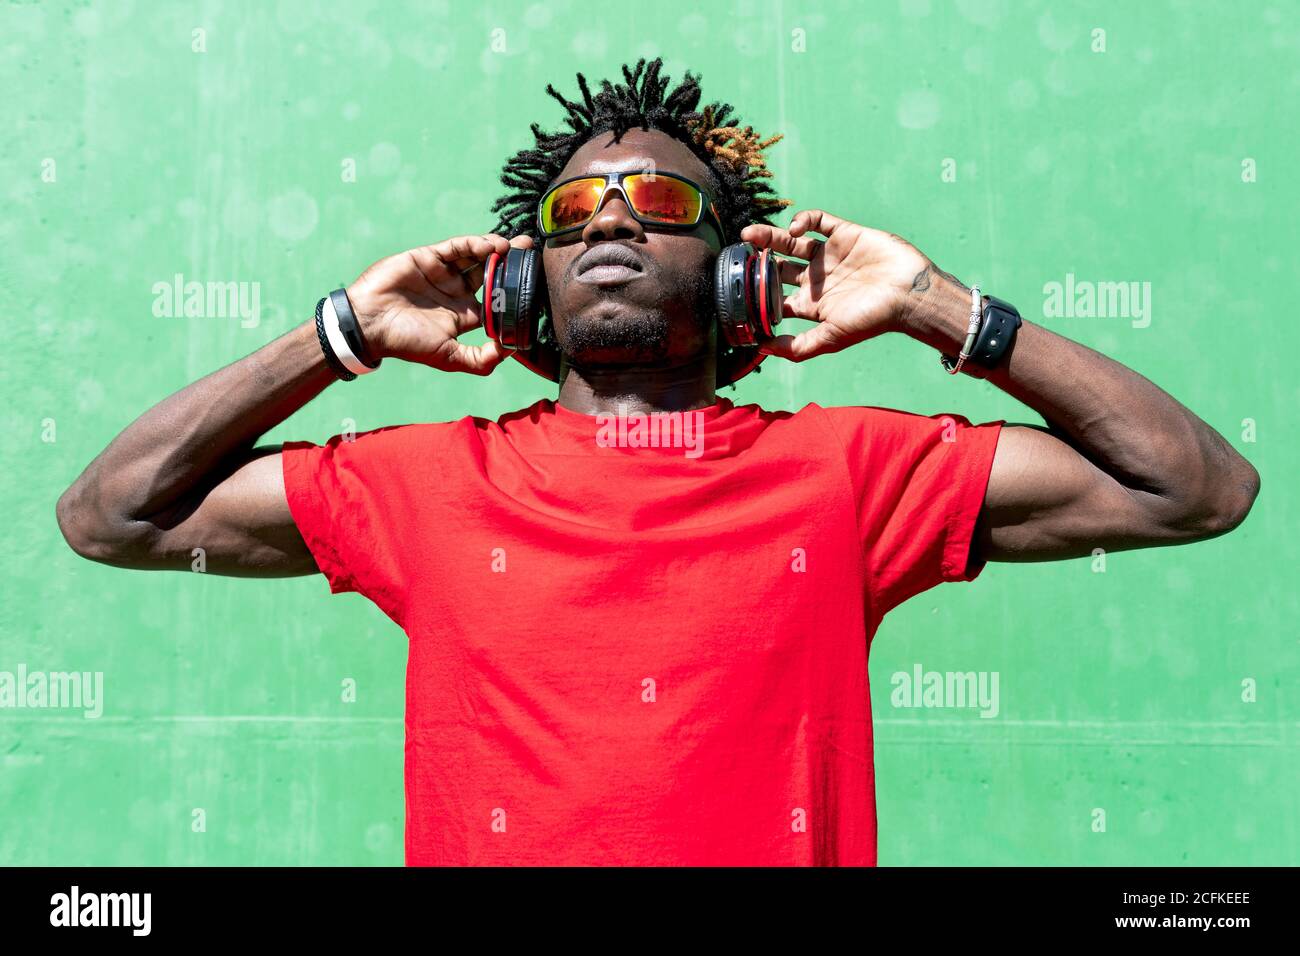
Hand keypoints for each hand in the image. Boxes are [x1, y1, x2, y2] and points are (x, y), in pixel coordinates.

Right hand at [346, 233, 532, 373]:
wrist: (369, 323)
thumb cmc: (406, 343)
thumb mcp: (449, 358)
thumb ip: (479, 360)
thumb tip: (510, 351)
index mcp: (464, 315)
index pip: (496, 300)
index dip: (515, 293)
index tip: (535, 286)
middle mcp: (456, 292)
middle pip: (492, 273)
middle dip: (512, 265)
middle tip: (533, 255)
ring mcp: (444, 273)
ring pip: (478, 256)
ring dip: (498, 250)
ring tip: (516, 248)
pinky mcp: (430, 257)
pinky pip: (458, 246)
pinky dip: (477, 244)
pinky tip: (493, 246)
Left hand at [740, 210, 949, 361]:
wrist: (910, 293)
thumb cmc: (873, 320)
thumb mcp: (830, 338)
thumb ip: (797, 347)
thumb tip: (761, 348)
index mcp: (811, 304)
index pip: (775, 298)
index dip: (755, 294)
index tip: (736, 289)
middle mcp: (817, 279)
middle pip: (778, 267)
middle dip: (758, 262)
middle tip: (739, 256)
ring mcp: (829, 255)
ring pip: (791, 242)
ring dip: (769, 237)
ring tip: (750, 234)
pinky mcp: (843, 233)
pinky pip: (818, 221)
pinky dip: (803, 220)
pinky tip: (794, 228)